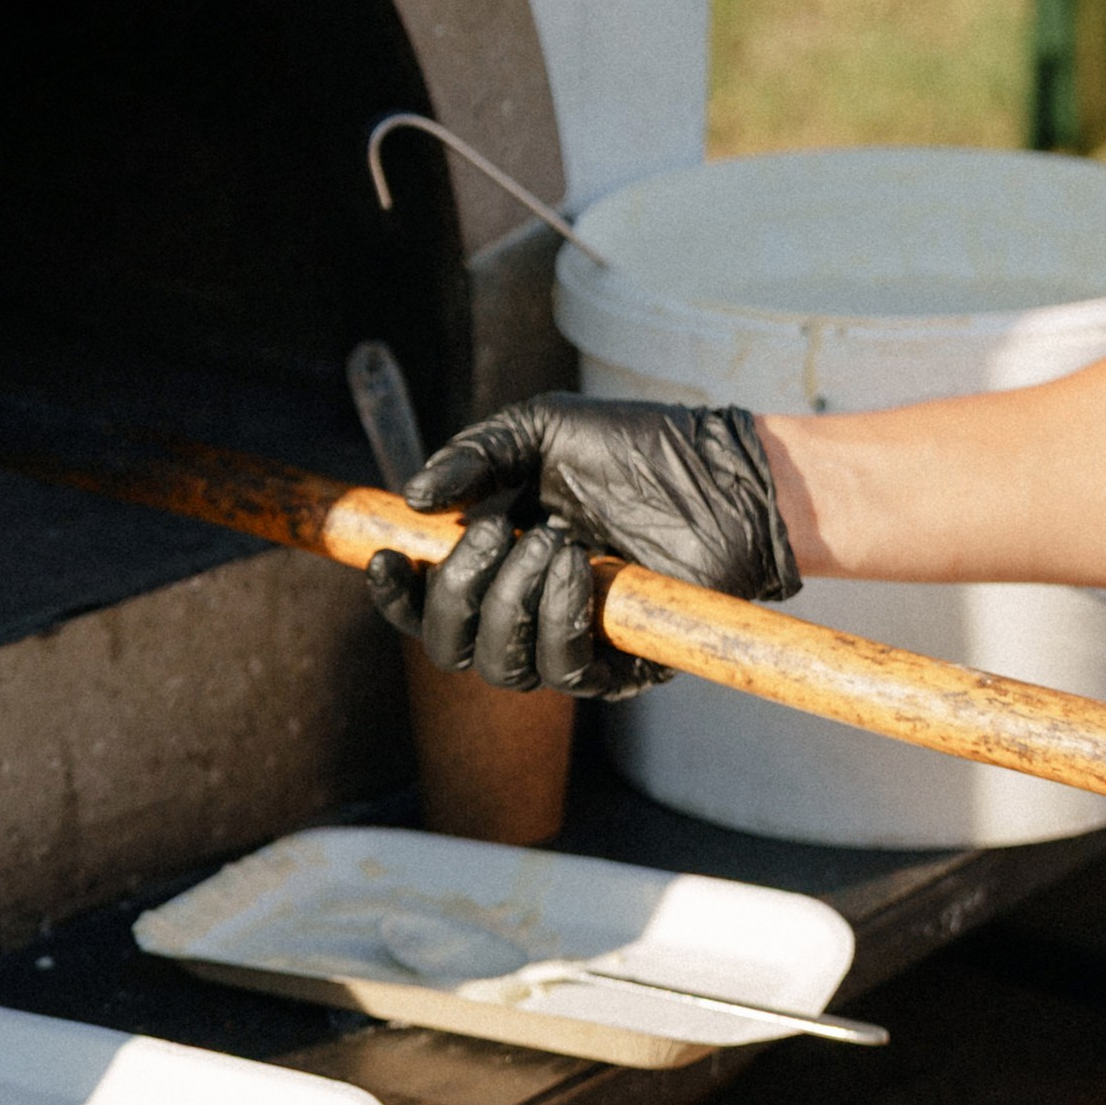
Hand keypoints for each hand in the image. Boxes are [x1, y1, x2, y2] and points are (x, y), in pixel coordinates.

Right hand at [365, 394, 800, 699]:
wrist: (720, 468)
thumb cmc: (635, 447)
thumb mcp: (541, 430)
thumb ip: (475, 457)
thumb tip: (415, 500)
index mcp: (499, 562)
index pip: (426, 605)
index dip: (396, 594)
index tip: (385, 558)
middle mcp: (528, 611)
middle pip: (452, 646)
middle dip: (458, 592)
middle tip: (497, 531)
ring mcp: (573, 641)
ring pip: (504, 668)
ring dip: (514, 603)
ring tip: (557, 542)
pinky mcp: (623, 665)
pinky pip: (568, 673)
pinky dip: (560, 621)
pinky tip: (581, 567)